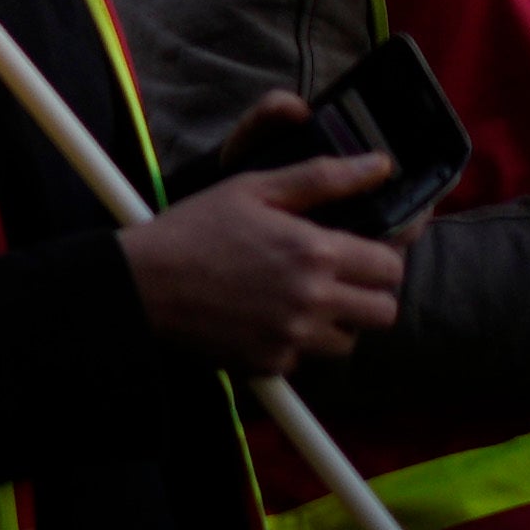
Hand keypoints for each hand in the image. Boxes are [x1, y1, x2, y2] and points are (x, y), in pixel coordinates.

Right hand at [120, 123, 407, 378]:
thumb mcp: (256, 188)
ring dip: (335, 323)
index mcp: (315, 251)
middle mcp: (311, 299)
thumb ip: (325, 177)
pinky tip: (264, 319)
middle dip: (368, 296)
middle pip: (382, 313)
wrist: (139, 284)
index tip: (363, 254)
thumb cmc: (194, 229)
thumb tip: (380, 165)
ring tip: (301, 301)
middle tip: (338, 281)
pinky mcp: (268, 364)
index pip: (391, 267)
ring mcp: (290, 336)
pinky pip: (303, 360)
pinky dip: (292, 344)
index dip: (383, 258)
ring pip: (348, 342)